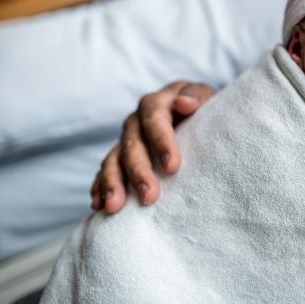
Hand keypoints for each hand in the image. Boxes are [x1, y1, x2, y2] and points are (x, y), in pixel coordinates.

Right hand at [90, 81, 215, 212]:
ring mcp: (126, 139)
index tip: (172, 167)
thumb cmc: (203, 108)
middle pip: (132, 144)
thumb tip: (184, 102)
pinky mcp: (119, 156)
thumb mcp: (205, 97)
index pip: (154, 119)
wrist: (194, 113)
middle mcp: (136, 120)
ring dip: (113, 183)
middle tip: (149, 196)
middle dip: (139, 172)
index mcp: (157, 102)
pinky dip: (100, 187)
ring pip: (114, 159)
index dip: (162, 142)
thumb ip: (196, 96)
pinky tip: (99, 205)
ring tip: (114, 206)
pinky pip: (106, 171)